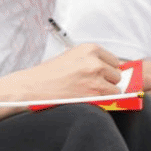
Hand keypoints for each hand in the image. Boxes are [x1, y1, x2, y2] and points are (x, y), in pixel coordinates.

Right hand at [11, 43, 132, 99]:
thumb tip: (112, 70)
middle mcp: (94, 61)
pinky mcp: (94, 93)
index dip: (108, 70)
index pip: (114, 60)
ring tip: (87, 93)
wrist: (33, 87)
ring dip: (106, 93)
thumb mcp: (71, 58)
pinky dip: (103, 102)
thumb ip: (91, 61)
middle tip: (90, 85)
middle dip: (107, 81)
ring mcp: (95, 77)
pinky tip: (87, 99)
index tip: (100, 76)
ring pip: (116, 88)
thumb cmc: (49, 75)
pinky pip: (111, 99)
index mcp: (89, 49)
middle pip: (117, 74)